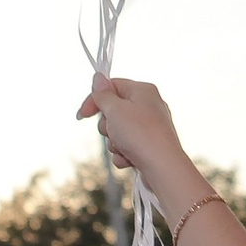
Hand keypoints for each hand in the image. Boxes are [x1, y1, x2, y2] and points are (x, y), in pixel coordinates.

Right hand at [78, 75, 206, 199]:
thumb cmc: (141, 135)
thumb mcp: (116, 110)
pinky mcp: (148, 146)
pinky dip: (123, 154)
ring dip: (114, 142)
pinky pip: (125, 147)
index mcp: (143, 91)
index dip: (94, 100)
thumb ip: (103, 94)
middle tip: (114, 131)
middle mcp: (148, 106)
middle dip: (107, 126)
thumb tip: (98, 78)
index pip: (111, 86)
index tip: (82, 115)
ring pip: (117, 132)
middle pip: (113, 111)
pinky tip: (130, 159)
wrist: (162, 167)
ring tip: (125, 147)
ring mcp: (149, 127)